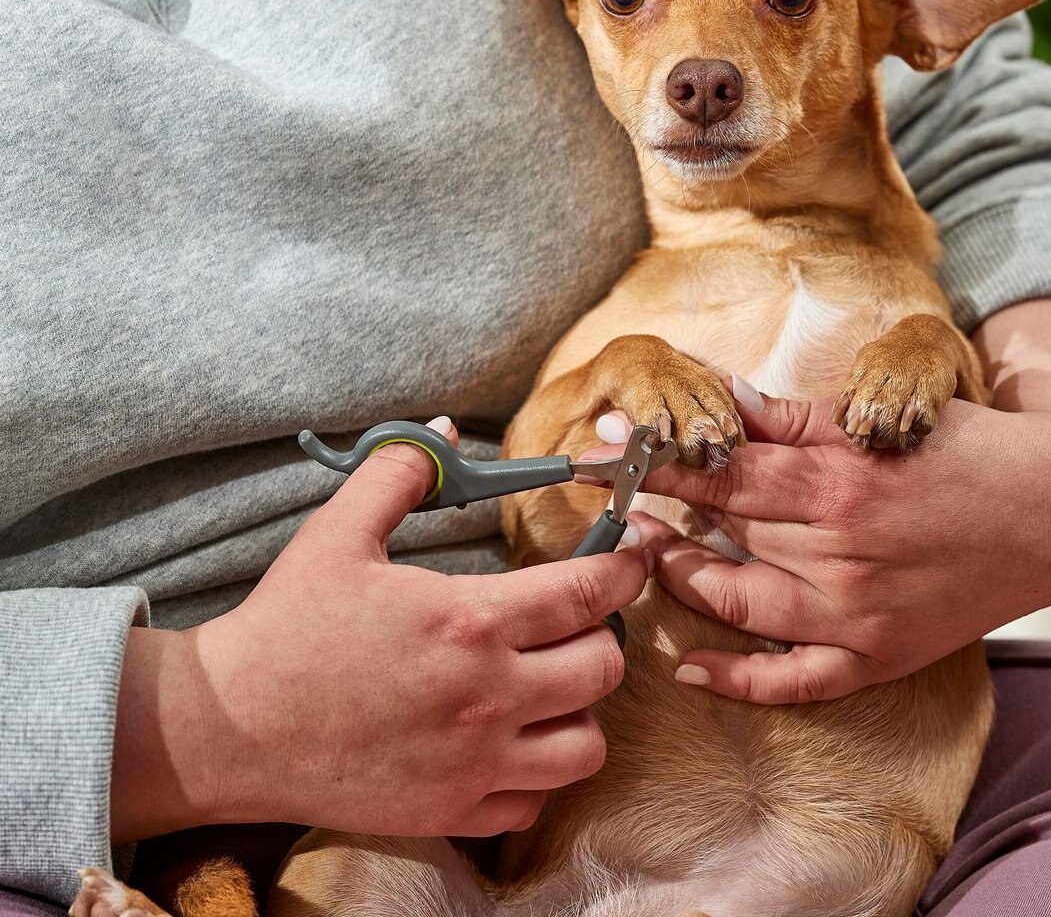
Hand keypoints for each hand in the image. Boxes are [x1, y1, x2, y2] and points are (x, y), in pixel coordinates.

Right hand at [112, 422, 650, 840]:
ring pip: (585, 747)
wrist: (230, 728)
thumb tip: (446, 430)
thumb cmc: (285, 628)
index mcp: (470, 619)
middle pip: (602, 668)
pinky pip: (533, 805)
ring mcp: (474, 761)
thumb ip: (400, 473)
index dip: (623, 569)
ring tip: (553, 687)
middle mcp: (488, 695)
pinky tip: (512, 746)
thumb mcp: (337, 532)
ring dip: (581, 712)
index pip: (586, 592)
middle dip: (604, 636)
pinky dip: (537, 777)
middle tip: (578, 622)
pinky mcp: (450, 811)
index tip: (631, 558)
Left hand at [585, 299, 1050, 703]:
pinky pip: (796, 680)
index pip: (722, 472)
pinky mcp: (877, 656)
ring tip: (648, 554)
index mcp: (838, 484)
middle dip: (661, 510)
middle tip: (616, 499)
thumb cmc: (959, 452)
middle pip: (725, 532)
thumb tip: (720, 400)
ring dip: (683, 580)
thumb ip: (790, 418)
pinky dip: (739, 682)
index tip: (605, 451)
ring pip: (740, 603)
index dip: (657, 460)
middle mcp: (841, 554)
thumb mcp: (876, 419)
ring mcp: (857, 615)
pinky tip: (690, 669)